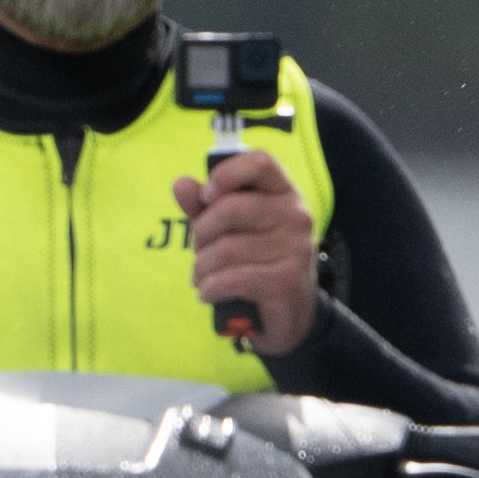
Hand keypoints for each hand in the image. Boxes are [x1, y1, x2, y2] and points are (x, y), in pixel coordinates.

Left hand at [180, 142, 315, 355]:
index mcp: (284, 194)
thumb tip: (181, 184)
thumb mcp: (229, 231)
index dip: (227, 173)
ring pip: (226, 249)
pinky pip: (232, 278)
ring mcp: (296, 249)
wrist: (289, 315)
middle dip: (201, 233)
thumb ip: (205, 207)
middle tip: (199, 252)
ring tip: (202, 278)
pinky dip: (210, 288)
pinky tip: (208, 293)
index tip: (207, 194)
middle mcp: (296, 216)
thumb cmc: (257, 263)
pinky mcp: (287, 281)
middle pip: (231, 208)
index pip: (260, 162)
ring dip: (202, 268)